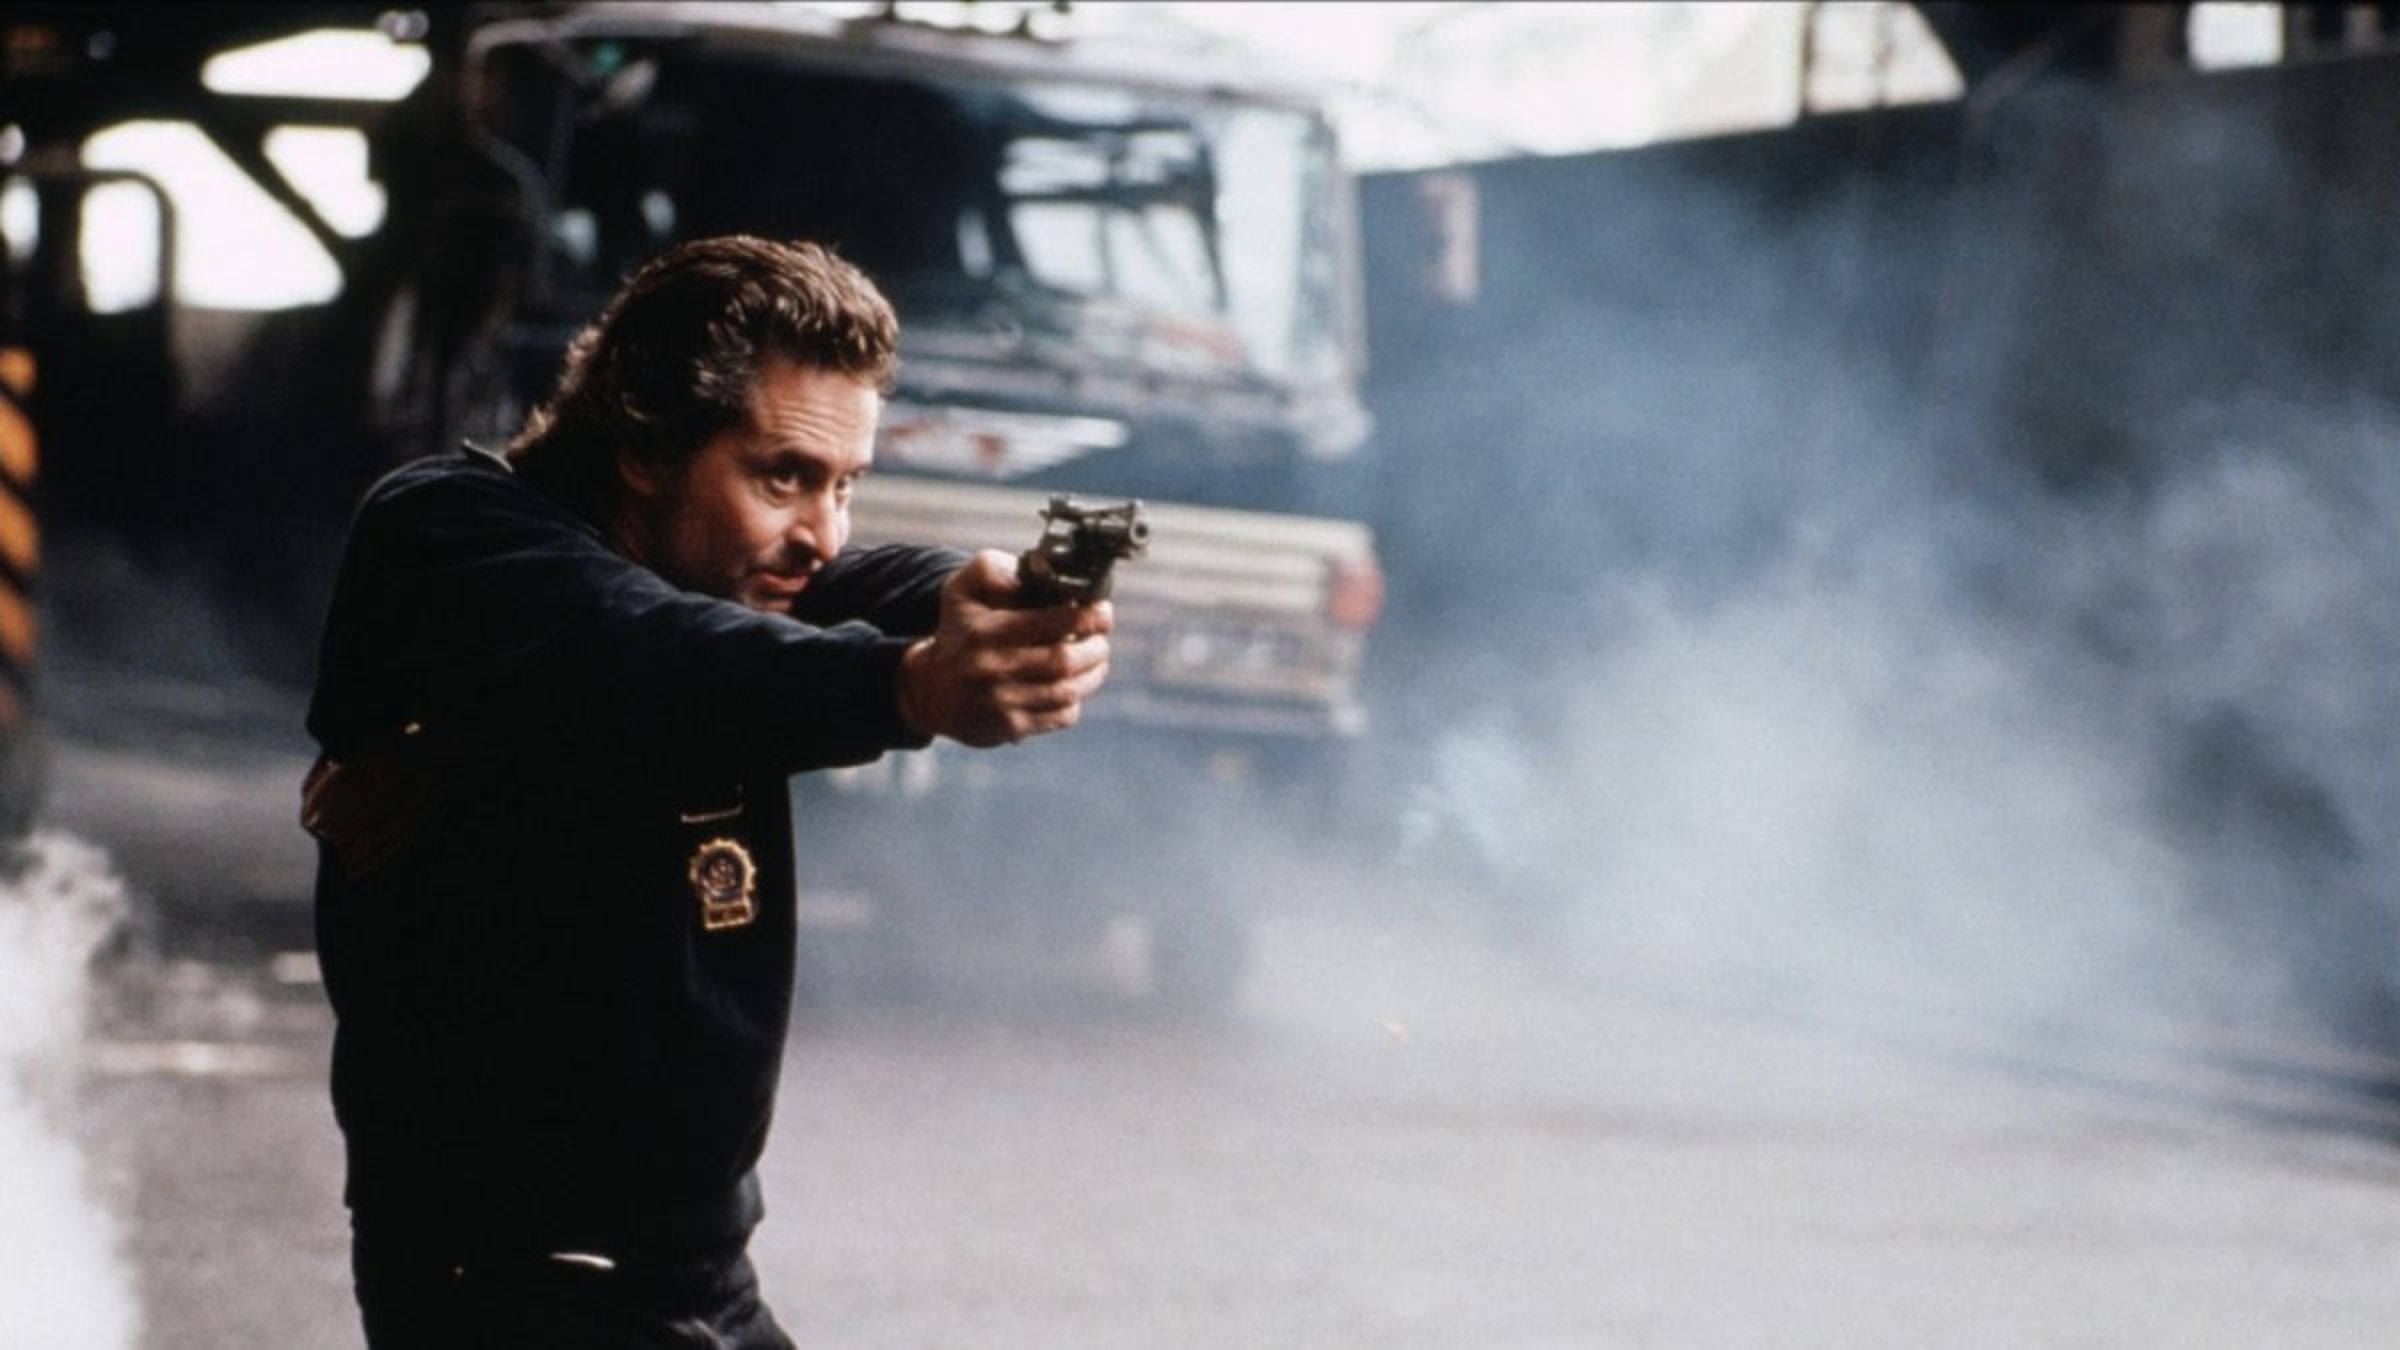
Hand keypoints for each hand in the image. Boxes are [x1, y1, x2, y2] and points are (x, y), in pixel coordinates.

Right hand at [895, 550, 1112, 746]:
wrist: (929, 691)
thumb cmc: (958, 633)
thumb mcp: (960, 590)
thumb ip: (989, 568)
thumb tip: (1027, 571)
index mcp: (985, 632)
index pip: (1052, 623)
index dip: (1087, 617)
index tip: (1101, 612)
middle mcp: (992, 668)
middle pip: (1065, 660)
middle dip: (1095, 647)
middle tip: (1101, 638)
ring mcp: (1001, 702)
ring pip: (1068, 691)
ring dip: (1093, 674)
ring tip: (1096, 659)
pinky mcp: (1010, 727)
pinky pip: (1060, 716)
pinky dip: (1075, 701)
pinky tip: (1072, 688)